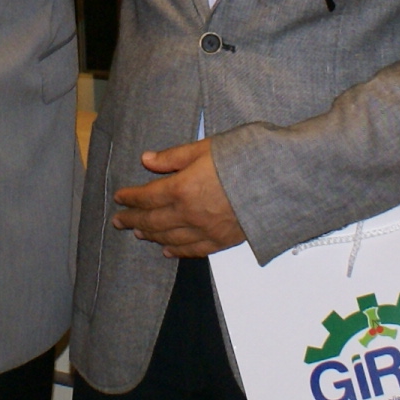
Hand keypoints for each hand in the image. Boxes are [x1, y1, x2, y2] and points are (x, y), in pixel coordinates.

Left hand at [111, 139, 244, 256]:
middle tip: (118, 221)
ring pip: (170, 238)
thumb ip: (173, 156)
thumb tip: (147, 159)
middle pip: (153, 220)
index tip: (119, 198)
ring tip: (139, 233)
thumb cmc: (245, 158)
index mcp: (182, 188)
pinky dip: (178, 251)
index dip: (130, 198)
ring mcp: (206, 230)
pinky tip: (168, 250)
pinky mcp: (223, 240)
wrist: (280, 181)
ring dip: (151, 236)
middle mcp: (189, 214)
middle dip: (133, 220)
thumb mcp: (205, 148)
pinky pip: (194, 250)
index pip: (147, 197)